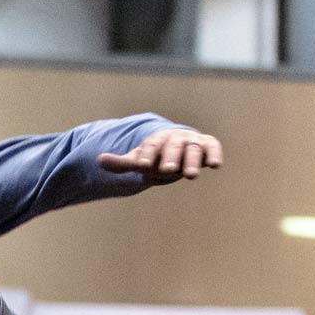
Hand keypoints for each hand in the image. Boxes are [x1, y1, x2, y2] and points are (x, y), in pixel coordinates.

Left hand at [97, 128, 222, 183]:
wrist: (178, 150)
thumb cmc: (156, 157)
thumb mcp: (139, 161)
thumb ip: (121, 163)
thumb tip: (98, 160)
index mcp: (157, 140)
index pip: (151, 146)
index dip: (147, 154)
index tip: (142, 165)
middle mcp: (175, 139)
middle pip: (173, 146)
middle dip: (171, 157)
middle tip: (167, 170)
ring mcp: (192, 142)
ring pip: (193, 150)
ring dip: (193, 161)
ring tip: (191, 176)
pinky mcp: (208, 146)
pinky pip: (213, 147)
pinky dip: (215, 154)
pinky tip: (215, 165)